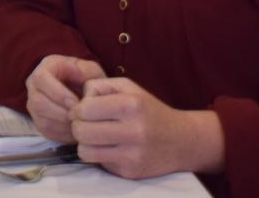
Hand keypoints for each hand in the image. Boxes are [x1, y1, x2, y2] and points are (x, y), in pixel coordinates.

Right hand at [24, 55, 105, 142]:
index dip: (57, 92)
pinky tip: (76, 129)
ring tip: (80, 123)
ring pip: (41, 119)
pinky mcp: (38, 121)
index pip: (41, 78)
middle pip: (37, 102)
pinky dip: (63, 133)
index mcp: (45, 67)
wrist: (86, 94)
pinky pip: (46, 131)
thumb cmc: (89, 79)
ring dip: (63, 124)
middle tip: (80, 117)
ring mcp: (33, 104)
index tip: (76, 103)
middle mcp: (34, 85)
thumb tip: (80, 87)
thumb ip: (87, 73)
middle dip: (60, 112)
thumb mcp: (91, 70)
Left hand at [70, 77, 224, 178]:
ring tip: (94, 137)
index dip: (77, 110)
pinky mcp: (131, 172)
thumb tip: (77, 102)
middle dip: (78, 126)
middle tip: (85, 124)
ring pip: (85, 151)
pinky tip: (111, 148)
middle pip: (81, 131)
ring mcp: (133, 154)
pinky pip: (99, 163)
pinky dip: (99, 155)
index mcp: (131, 105)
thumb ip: (99, 86)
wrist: (182, 141)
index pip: (85, 109)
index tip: (83, 111)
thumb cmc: (148, 110)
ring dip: (84, 144)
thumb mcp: (128, 87)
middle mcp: (134, 131)